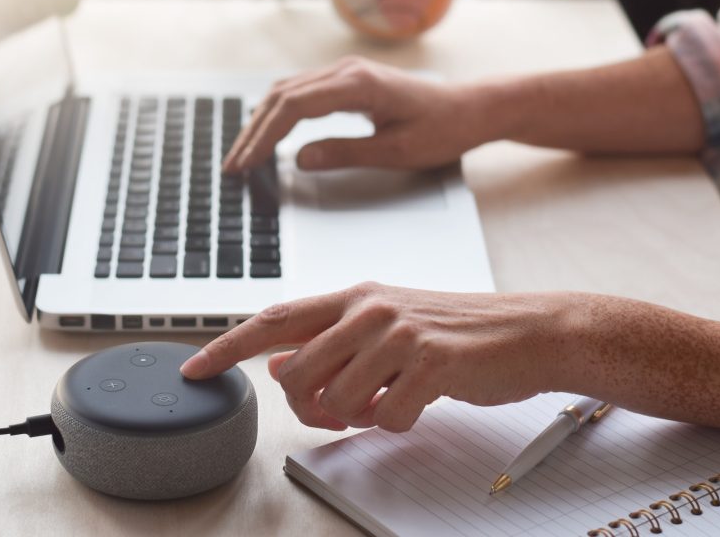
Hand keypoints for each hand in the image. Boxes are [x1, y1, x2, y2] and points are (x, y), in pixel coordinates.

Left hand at [181, 283, 569, 432]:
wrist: (524, 332)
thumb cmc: (455, 330)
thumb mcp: (387, 324)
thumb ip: (333, 341)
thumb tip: (281, 363)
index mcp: (355, 296)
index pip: (274, 318)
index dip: (227, 346)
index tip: (195, 369)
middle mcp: (370, 309)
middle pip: (296, 373)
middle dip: (307, 407)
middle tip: (336, 412)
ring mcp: (399, 334)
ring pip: (337, 401)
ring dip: (357, 416)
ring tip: (387, 400)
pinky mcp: (428, 363)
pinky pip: (385, 417)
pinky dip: (396, 422)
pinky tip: (418, 402)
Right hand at [222, 57, 486, 172]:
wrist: (470, 109)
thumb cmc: (442, 130)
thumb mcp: (396, 152)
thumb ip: (346, 153)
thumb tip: (298, 159)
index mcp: (358, 86)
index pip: (294, 108)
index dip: (265, 137)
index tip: (246, 164)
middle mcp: (347, 72)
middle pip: (283, 96)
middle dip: (254, 132)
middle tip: (234, 165)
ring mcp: (347, 73)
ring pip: (288, 91)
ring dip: (262, 121)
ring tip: (244, 153)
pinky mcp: (349, 81)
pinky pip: (303, 92)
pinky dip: (280, 113)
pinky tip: (270, 132)